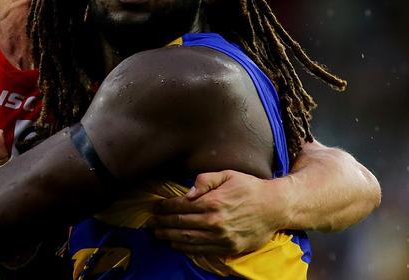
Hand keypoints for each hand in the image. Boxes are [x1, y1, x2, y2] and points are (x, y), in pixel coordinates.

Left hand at [150, 170, 282, 254]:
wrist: (274, 207)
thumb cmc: (250, 187)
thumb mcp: (228, 175)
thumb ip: (205, 180)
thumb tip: (187, 192)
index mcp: (213, 201)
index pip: (181, 206)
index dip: (165, 206)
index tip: (155, 206)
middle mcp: (215, 221)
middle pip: (181, 223)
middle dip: (163, 222)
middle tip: (151, 222)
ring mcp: (222, 237)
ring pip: (189, 239)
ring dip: (170, 237)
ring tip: (158, 234)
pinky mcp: (229, 248)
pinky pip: (202, 250)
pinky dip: (186, 248)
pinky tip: (176, 244)